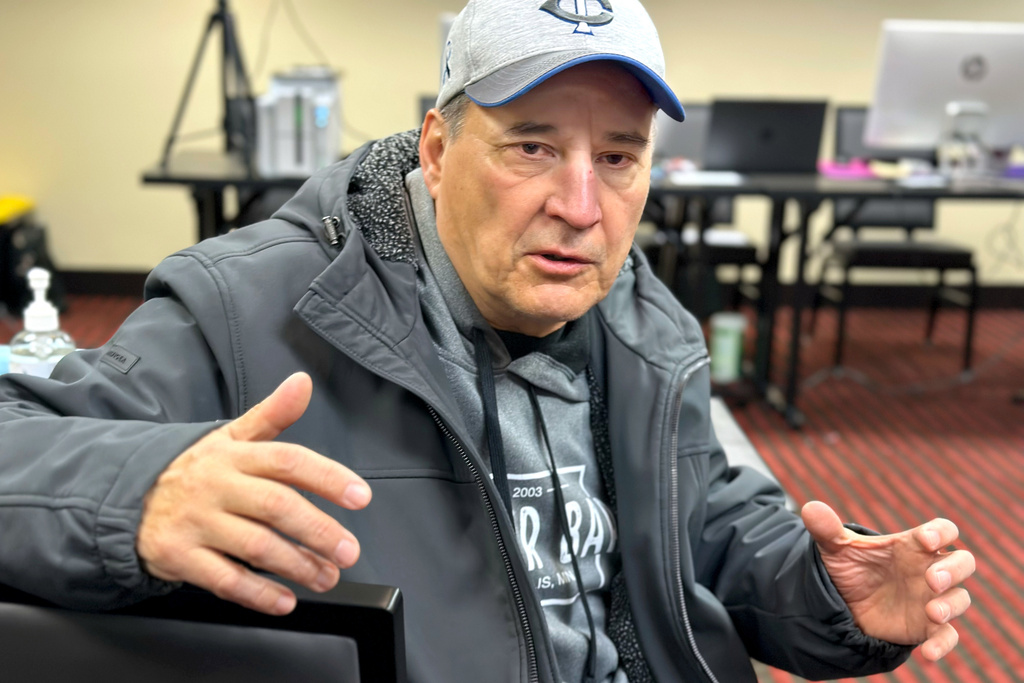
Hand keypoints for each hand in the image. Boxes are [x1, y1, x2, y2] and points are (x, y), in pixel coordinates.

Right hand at [137, 372, 371, 614]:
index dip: (328, 478)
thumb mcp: (230, 437)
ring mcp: (196, 522)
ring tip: (326, 577)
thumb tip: (302, 382)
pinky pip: (224, 579)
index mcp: (235, 455)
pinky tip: (284, 601)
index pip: (288, 461)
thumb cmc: (195, 470)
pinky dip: (257, 594)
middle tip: (349, 551)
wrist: (127, 498)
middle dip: (319, 531)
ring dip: (297, 565)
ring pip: (255, 546)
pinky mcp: (179, 556)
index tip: (360, 496)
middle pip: (277, 506)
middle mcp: (217, 486)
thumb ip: (272, 415)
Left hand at [801, 501, 974, 661]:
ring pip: (960, 598)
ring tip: (931, 611)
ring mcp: (930, 598)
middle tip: (930, 579)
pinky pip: (948, 635)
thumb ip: (827, 529)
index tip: (925, 539)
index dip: (941, 532)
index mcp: (911, 545)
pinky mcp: (926, 626)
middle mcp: (927, 570)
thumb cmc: (849, 568)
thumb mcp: (835, 549)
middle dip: (953, 569)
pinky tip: (929, 653)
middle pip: (963, 562)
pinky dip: (944, 644)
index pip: (943, 531)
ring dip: (951, 604)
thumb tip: (809, 508)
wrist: (842, 603)